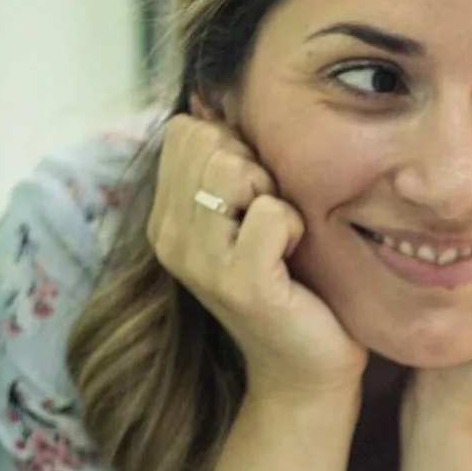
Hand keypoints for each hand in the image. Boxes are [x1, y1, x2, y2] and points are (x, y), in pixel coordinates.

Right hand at [147, 112, 365, 401]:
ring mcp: (201, 262)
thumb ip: (228, 168)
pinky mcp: (242, 283)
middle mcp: (170, 238)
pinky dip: (296, 226)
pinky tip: (294, 259)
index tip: (255, 196)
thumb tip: (212, 99)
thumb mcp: (247, 219)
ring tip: (282, 238)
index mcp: (166, 219)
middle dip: (254, 167)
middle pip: (206, 142)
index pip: (186, 131)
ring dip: (274, 195)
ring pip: (233, 170)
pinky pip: (273, 213)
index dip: (233, 148)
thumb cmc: (290, 288)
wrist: (305, 371)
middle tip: (271, 220)